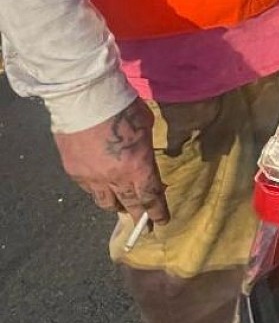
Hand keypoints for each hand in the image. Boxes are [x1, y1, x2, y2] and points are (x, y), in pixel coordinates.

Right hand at [54, 99, 168, 224]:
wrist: (84, 97)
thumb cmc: (122, 106)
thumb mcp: (146, 127)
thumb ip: (146, 150)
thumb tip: (145, 160)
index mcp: (138, 167)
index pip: (150, 198)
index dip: (157, 212)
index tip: (161, 221)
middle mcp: (115, 179)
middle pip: (130, 204)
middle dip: (139, 215)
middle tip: (143, 225)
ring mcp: (92, 177)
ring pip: (105, 202)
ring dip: (116, 205)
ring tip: (121, 206)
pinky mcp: (73, 171)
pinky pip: (88, 189)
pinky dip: (97, 191)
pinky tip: (100, 187)